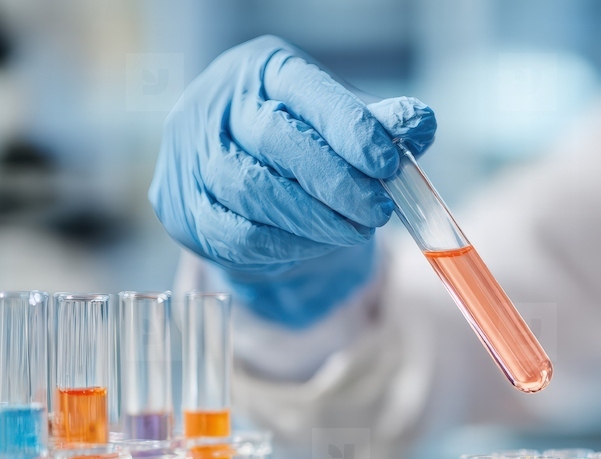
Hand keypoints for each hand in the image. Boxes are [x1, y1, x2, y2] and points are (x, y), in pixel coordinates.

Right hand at [148, 36, 435, 326]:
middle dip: (338, 183)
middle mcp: (216, 104)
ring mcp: (191, 155)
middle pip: (279, 141)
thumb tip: (418, 123)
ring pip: (256, 192)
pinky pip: (237, 234)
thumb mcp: (346, 125)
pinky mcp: (181, 207)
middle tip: (378, 211)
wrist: (246, 180)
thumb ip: (383, 124)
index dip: (351, 129)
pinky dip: (285, 245)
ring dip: (316, 220)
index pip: (308, 91)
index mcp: (264, 70)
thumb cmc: (304, 144)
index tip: (389, 164)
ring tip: (354, 230)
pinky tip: (315, 244)